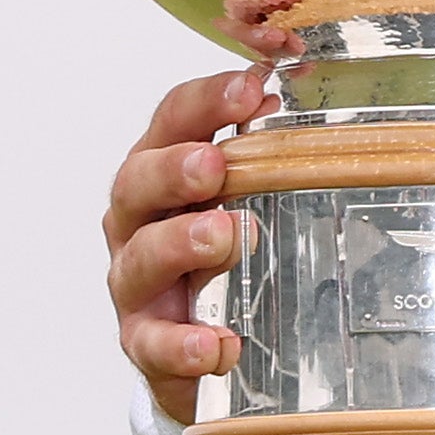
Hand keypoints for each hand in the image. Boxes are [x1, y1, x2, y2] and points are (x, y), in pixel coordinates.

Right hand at [104, 67, 268, 421]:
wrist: (194, 344)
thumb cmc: (214, 255)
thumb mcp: (240, 199)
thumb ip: (264, 154)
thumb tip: (297, 98)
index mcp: (164, 176)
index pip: (174, 123)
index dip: (206, 102)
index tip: (249, 88)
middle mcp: (140, 224)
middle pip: (137, 183)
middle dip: (173, 169)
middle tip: (212, 165)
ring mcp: (138, 285)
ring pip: (140, 259)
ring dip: (178, 244)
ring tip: (221, 237)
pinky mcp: (146, 344)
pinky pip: (154, 344)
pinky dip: (182, 344)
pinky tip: (217, 346)